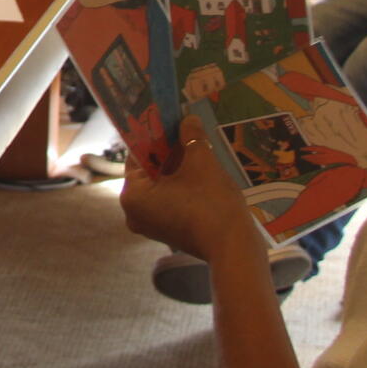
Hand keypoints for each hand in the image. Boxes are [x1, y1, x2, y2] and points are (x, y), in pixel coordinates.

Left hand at [120, 113, 261, 262]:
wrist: (234, 247)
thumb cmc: (211, 203)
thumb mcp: (201, 162)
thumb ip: (191, 137)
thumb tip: (188, 120)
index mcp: (132, 195)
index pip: (137, 155)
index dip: (155, 136)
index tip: (169, 121)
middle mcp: (134, 213)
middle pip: (150, 171)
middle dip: (169, 153)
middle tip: (186, 133)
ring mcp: (151, 226)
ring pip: (162, 187)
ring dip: (178, 170)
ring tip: (198, 151)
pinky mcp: (169, 233)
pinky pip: (170, 202)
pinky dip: (182, 188)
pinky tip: (202, 176)